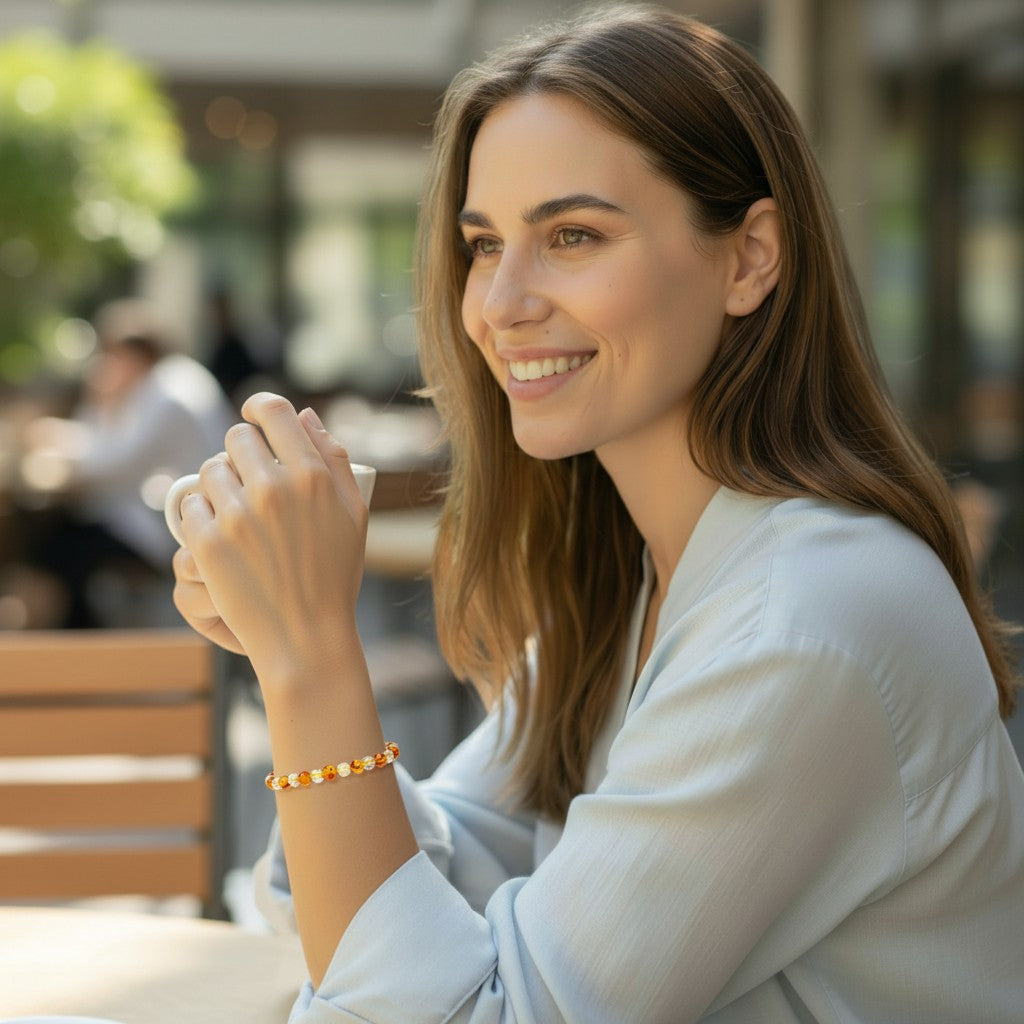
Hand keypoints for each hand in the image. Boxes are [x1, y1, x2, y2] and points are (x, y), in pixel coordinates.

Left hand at [173, 394, 368, 685]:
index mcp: (314, 476)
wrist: (306, 637)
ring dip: (218, 485)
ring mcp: (238, 516)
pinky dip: (200, 517)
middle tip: (248, 479)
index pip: (274, 412)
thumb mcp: (354, 515)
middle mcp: (275, 489)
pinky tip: (219, 535)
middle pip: (237, 438)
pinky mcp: (208, 544)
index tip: (253, 415)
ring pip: (209, 471)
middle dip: (240, 453)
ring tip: (233, 511)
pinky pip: (190, 507)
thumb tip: (306, 417)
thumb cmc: (335, 577)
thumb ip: (335, 459)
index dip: (259, 407)